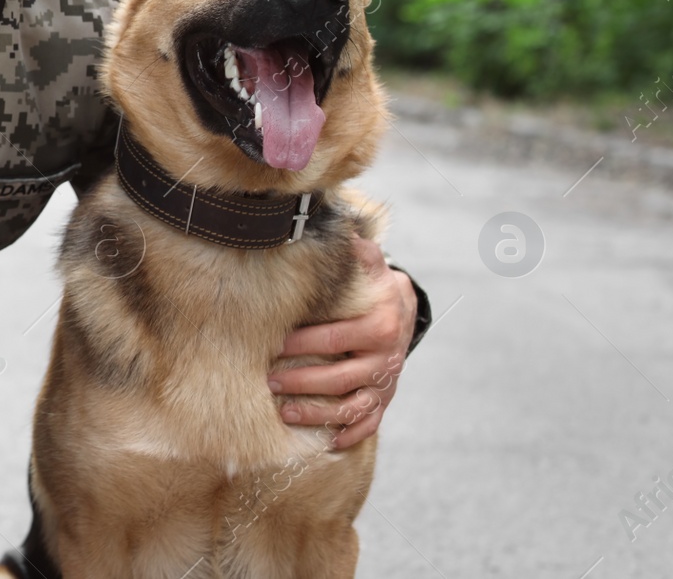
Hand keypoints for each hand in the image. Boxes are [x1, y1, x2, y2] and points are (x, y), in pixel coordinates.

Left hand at [268, 236, 416, 449]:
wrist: (404, 311)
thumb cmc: (371, 287)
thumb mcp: (369, 265)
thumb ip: (355, 251)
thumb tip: (336, 232)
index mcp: (379, 324)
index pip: (333, 338)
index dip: (301, 344)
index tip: (272, 346)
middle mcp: (385, 357)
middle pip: (339, 377)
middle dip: (302, 382)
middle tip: (268, 383)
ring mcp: (386, 382)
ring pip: (351, 406)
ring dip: (318, 413)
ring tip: (285, 413)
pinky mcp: (385, 400)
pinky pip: (370, 423)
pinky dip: (351, 433)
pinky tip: (328, 440)